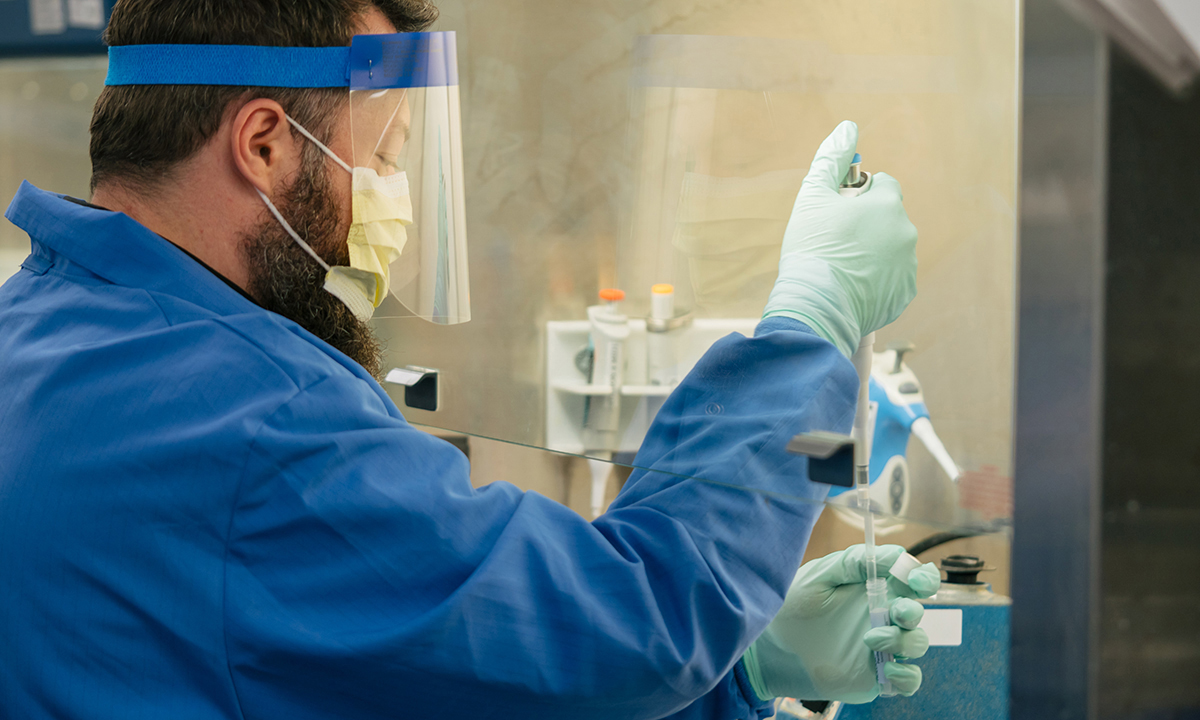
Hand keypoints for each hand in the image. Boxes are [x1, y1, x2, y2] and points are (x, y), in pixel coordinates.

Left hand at [742, 544, 939, 703]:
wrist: (768, 646)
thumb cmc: (791, 605)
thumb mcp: (819, 576)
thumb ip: (854, 562)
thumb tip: (896, 553)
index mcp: (873, 587)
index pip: (912, 579)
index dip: (924, 578)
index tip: (918, 581)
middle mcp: (882, 616)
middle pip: (917, 612)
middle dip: (913, 611)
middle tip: (895, 613)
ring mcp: (882, 647)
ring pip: (917, 643)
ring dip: (904, 640)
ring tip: (870, 639)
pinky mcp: (876, 675)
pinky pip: (909, 680)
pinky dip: (908, 677)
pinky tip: (889, 672)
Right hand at [763, 121, 918, 356]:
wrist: (815, 304)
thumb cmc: (812, 247)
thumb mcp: (813, 196)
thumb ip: (831, 159)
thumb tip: (847, 127)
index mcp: (888, 203)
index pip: (883, 184)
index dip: (859, 195)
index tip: (840, 211)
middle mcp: (906, 232)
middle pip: (888, 218)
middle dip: (867, 225)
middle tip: (835, 242)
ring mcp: (908, 266)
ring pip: (891, 249)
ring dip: (873, 252)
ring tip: (842, 267)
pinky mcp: (904, 294)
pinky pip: (892, 279)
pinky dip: (876, 280)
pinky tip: (852, 286)